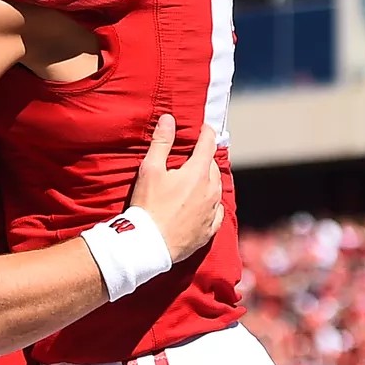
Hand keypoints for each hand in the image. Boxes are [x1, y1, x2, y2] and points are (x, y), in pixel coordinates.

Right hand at [127, 115, 223, 261]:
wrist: (149, 245)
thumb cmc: (148, 206)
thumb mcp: (150, 169)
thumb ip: (161, 142)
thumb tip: (169, 119)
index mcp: (198, 173)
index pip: (208, 144)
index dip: (206, 133)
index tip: (203, 128)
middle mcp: (211, 191)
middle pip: (212, 166)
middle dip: (204, 157)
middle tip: (192, 155)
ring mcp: (212, 211)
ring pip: (216, 188)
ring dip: (208, 180)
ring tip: (196, 178)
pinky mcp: (209, 230)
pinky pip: (216, 212)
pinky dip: (211, 204)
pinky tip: (204, 204)